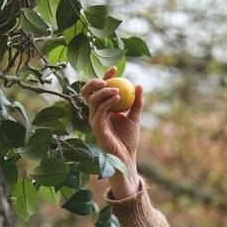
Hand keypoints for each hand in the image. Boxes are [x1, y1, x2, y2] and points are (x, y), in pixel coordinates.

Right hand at [80, 65, 142, 195]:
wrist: (127, 157)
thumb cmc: (129, 139)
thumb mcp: (135, 117)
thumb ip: (137, 102)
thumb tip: (139, 85)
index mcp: (103, 108)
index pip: (99, 89)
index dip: (105, 77)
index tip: (115, 69)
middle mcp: (96, 113)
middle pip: (87, 92)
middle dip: (94, 82)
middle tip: (107, 79)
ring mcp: (94, 120)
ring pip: (92, 99)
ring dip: (104, 91)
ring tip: (118, 90)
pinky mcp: (96, 128)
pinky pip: (99, 111)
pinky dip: (107, 102)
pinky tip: (118, 98)